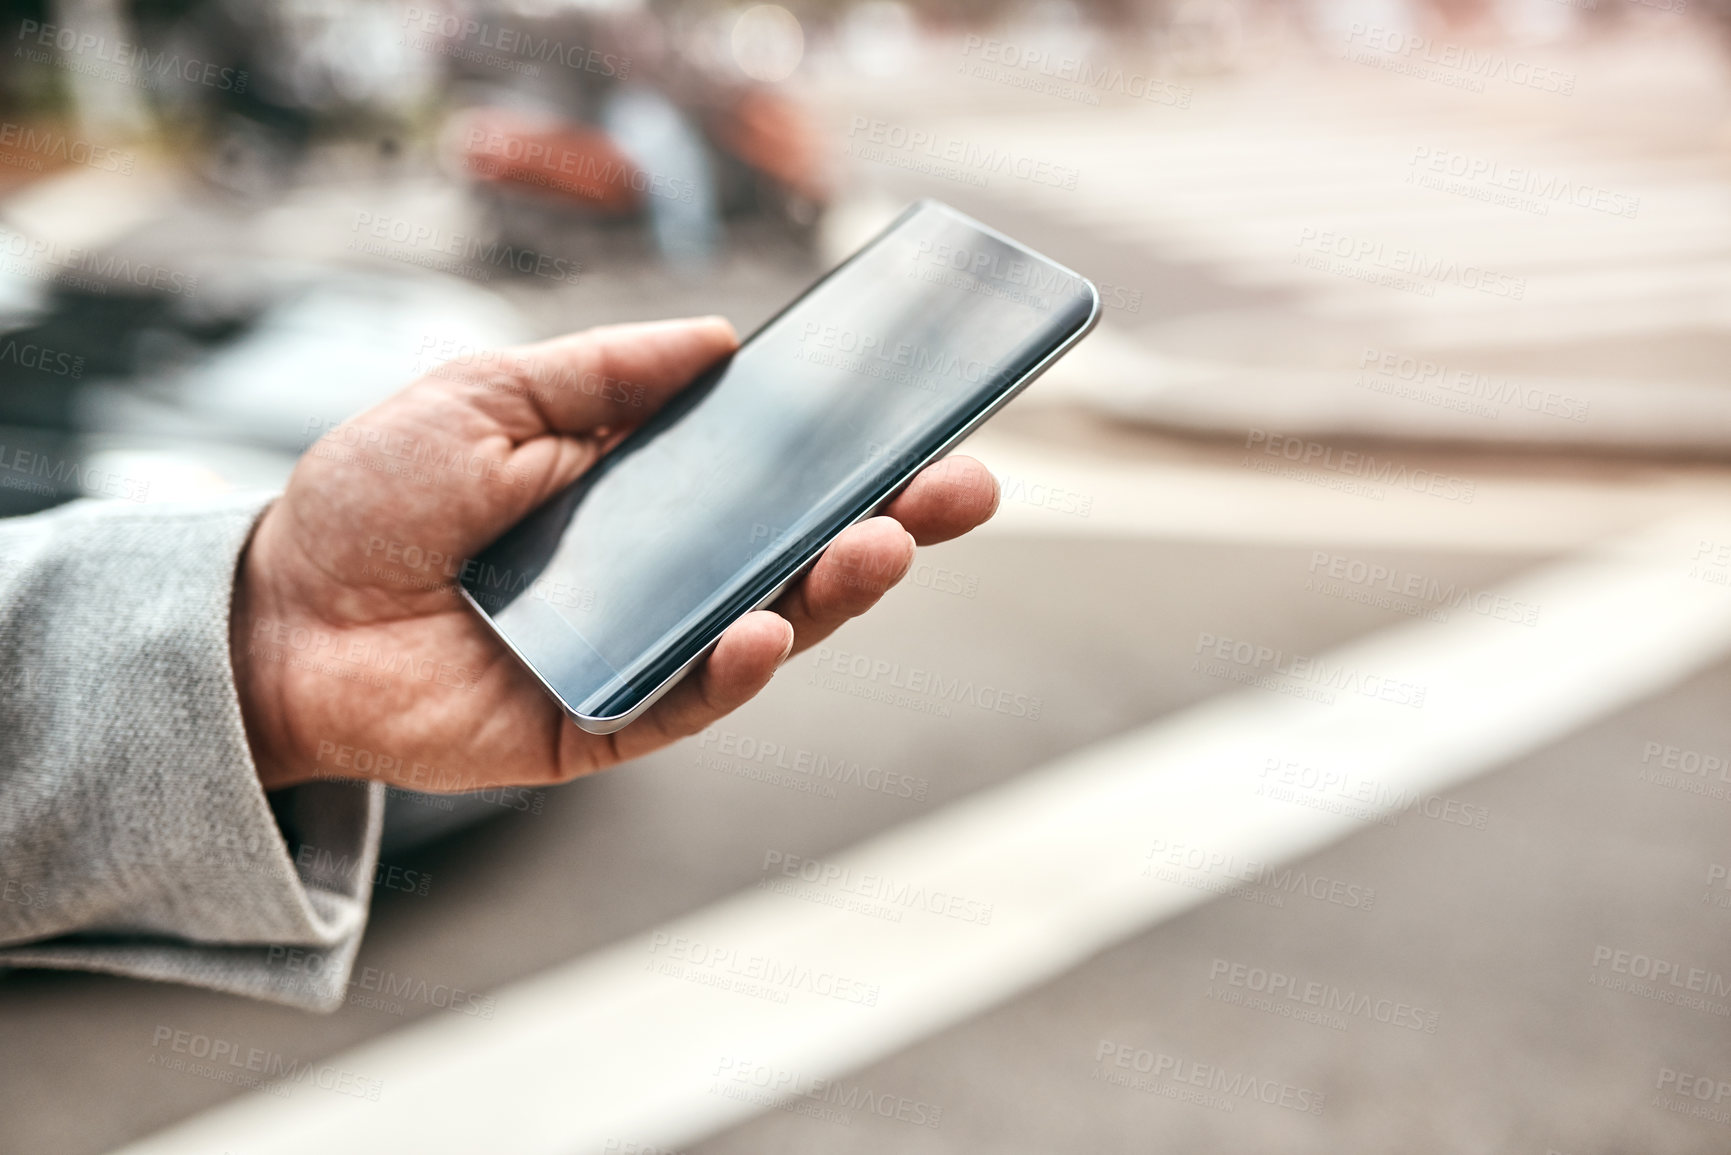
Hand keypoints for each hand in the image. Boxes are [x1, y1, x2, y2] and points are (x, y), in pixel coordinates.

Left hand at [232, 317, 999, 792]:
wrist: (277, 619)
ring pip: (766, 630)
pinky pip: (685, 704)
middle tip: (964, 489)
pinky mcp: (602, 724)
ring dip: (832, 590)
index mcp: (640, 489)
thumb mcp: (483, 395)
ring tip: (881, 545)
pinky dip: (731, 672)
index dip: (848, 449)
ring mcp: (640, 651)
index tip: (924, 418)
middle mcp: (659, 573)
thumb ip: (600, 371)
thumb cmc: (373, 499)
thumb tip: (721, 340)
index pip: (769, 471)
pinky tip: (766, 631)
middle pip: (795, 551)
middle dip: (887, 521)